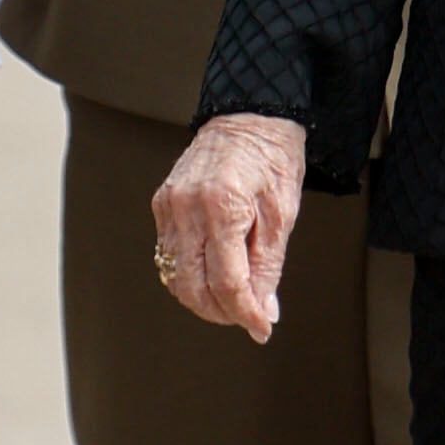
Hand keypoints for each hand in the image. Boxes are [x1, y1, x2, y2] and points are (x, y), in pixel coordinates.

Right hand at [150, 115, 307, 340]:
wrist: (249, 116)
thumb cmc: (272, 157)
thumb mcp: (282, 214)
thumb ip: (269, 266)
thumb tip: (263, 311)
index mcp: (221, 205)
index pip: (227, 282)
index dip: (245, 313)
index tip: (261, 328)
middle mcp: (187, 206)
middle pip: (193, 287)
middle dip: (222, 313)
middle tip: (248, 317)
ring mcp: (169, 205)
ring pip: (175, 278)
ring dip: (203, 300)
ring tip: (233, 301)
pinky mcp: (162, 204)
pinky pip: (169, 256)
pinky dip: (189, 276)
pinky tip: (213, 276)